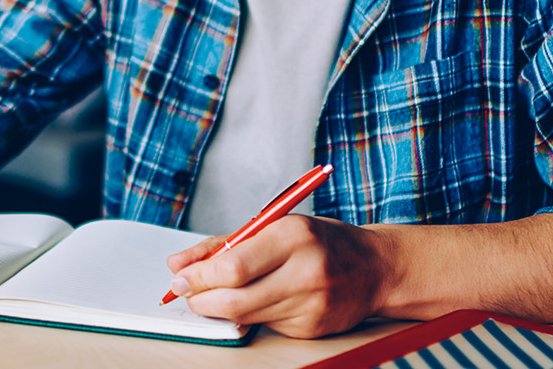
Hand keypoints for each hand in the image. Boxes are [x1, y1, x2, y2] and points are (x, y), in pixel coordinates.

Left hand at [166, 215, 387, 338]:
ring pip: (246, 316)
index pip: (232, 267)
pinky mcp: (312, 328)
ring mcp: (311, 304)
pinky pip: (265, 325)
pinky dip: (252, 314)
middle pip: (234, 298)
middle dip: (201, 299)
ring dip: (220, 309)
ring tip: (215, 295)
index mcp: (292, 235)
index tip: (180, 278)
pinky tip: (261, 300)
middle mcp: (305, 270)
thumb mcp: (273, 226)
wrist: (375, 268)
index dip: (198, 277)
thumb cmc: (318, 241)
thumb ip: (223, 244)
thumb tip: (178, 264)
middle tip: (187, 294)